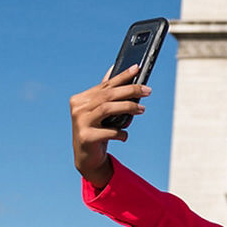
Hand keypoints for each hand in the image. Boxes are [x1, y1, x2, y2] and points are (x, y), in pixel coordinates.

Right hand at [69, 64, 149, 188]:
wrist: (87, 158)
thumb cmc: (97, 131)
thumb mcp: (101, 112)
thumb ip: (105, 94)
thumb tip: (114, 70)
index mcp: (81, 99)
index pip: (105, 85)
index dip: (122, 76)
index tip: (137, 67)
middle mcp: (78, 108)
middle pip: (108, 94)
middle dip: (130, 90)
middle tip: (148, 90)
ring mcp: (80, 122)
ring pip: (108, 108)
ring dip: (128, 107)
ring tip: (142, 110)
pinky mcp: (86, 137)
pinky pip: (109, 132)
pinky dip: (121, 133)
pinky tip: (125, 135)